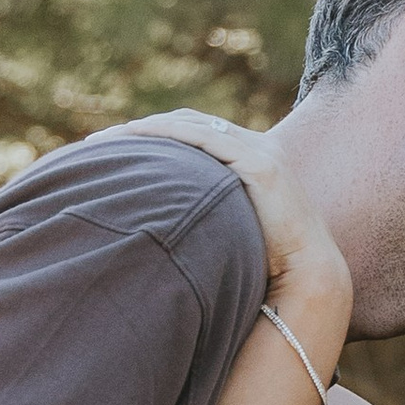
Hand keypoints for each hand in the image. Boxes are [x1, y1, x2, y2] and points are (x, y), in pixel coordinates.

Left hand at [94, 109, 338, 296]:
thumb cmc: (266, 268)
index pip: (195, 135)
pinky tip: (135, 137)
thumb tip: (163, 235)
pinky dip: (168, 135)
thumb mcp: (228, 234)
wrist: (307, 280)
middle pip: (188, 125)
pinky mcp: (261, 165)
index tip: (113, 148)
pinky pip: (205, 140)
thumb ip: (204, 221)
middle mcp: (257, 147)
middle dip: (143, 129)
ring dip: (147, 129)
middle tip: (97, 141)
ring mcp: (260, 153)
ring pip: (192, 127)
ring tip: (105, 140)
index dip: (154, 136)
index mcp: (252, 159)